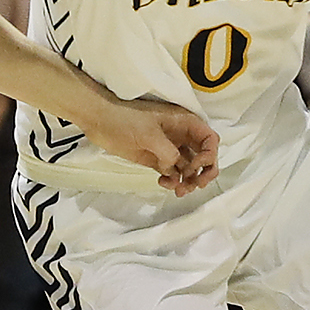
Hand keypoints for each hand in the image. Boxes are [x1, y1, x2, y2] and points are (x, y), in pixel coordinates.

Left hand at [73, 94, 218, 193]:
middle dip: (204, 172)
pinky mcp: (157, 160)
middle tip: (196, 185)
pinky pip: (173, 173)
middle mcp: (181, 136)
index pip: (210, 139)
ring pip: (189, 168)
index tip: (196, 166)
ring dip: (189, 181)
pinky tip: (163, 182)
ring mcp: (169, 149)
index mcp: (185, 122)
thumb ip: (169, 153)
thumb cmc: (126, 119)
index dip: (209, 155)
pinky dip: (173, 181)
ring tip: (179, 191)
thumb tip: (178, 169)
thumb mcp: (150, 134)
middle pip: (204, 156)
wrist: (100, 120)